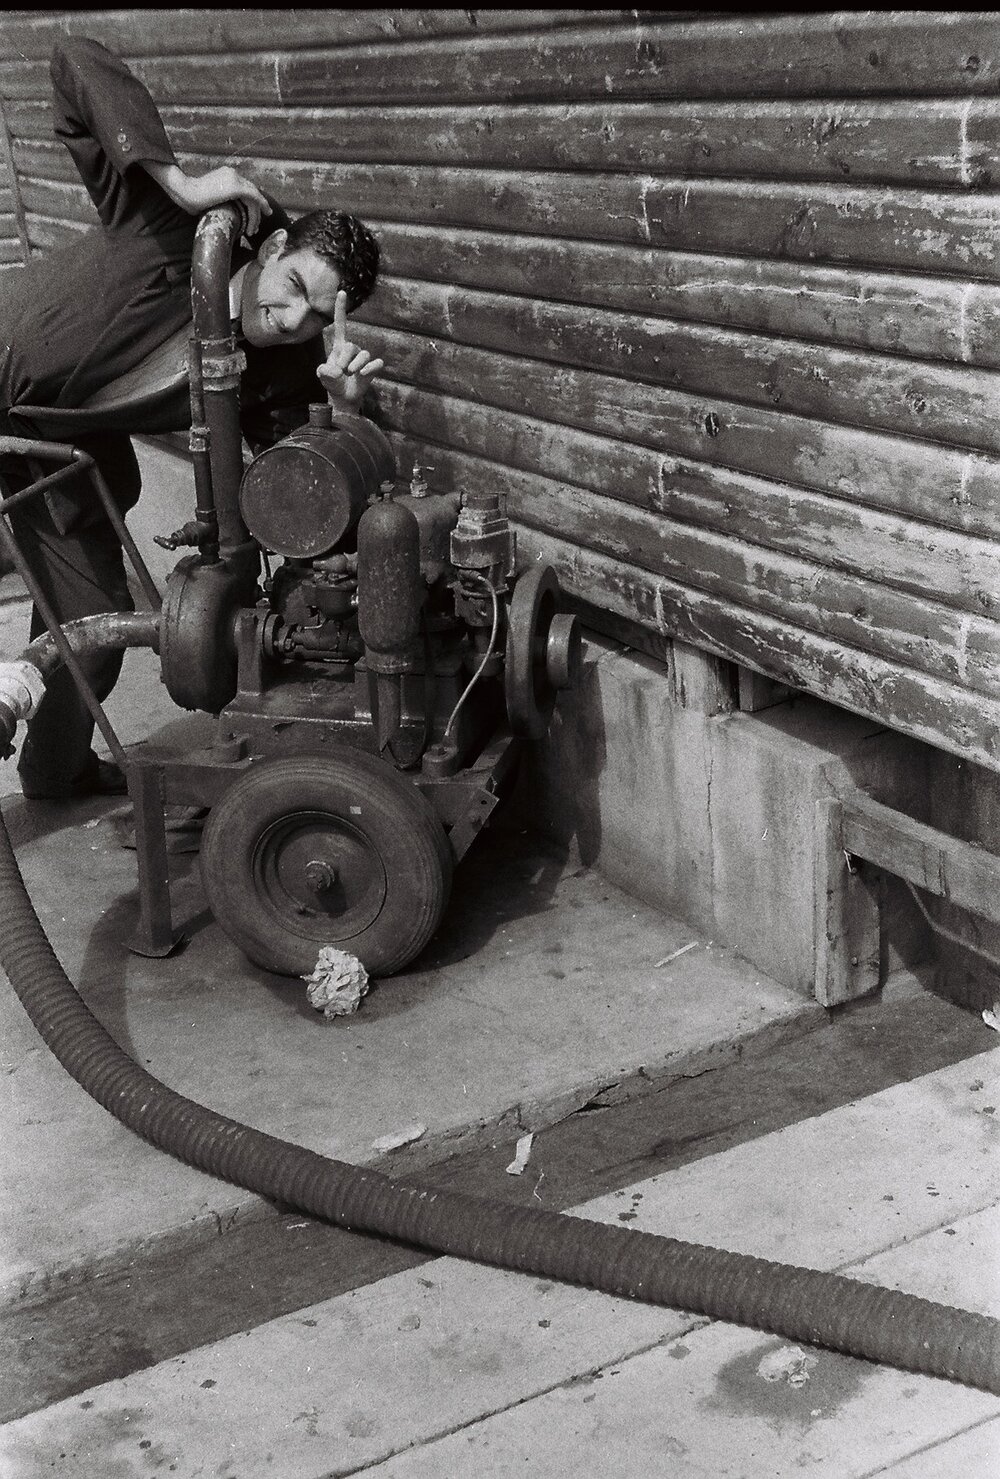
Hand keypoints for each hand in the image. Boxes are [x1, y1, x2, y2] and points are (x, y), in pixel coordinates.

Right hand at [150, 162, 271, 235]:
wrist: (185, 191)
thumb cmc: (191, 198)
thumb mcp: (210, 198)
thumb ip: (221, 201)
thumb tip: (226, 213)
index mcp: (227, 175)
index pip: (245, 189)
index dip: (251, 204)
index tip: (251, 218)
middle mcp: (233, 174)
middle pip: (252, 193)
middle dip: (256, 212)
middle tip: (255, 227)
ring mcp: (235, 178)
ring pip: (254, 197)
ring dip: (255, 216)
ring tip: (252, 231)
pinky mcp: (236, 187)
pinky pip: (254, 198)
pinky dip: (259, 210)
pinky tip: (257, 222)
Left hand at [316, 290, 384, 409]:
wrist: (343, 397)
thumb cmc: (332, 383)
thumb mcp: (324, 377)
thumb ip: (324, 372)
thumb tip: (332, 370)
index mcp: (339, 347)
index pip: (341, 325)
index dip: (341, 309)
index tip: (342, 292)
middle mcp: (352, 350)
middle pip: (351, 346)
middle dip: (345, 358)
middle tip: (341, 371)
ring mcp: (363, 359)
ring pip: (364, 355)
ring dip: (356, 365)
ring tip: (350, 374)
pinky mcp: (372, 369)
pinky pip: (376, 363)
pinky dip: (370, 369)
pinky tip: (363, 375)